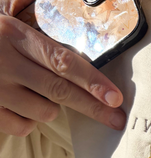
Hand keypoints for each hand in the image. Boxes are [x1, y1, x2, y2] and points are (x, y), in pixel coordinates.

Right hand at [0, 0, 124, 136]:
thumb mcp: (4, 17)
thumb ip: (33, 20)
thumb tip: (76, 15)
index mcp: (13, 35)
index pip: (61, 60)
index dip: (92, 81)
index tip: (116, 98)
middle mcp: (6, 63)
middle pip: (60, 92)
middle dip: (94, 108)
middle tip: (117, 121)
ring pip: (44, 112)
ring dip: (50, 107)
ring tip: (38, 92)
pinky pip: (23, 127)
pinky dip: (28, 121)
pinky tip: (20, 105)